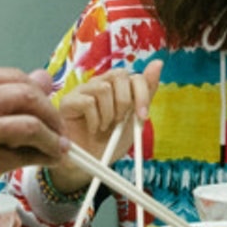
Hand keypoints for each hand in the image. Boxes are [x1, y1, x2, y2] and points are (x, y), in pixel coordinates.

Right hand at [0, 67, 67, 213]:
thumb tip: (44, 79)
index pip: (13, 76)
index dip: (39, 91)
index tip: (48, 105)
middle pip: (27, 96)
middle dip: (51, 113)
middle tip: (58, 129)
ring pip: (31, 124)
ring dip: (53, 138)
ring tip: (58, 148)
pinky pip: (25, 154)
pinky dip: (44, 157)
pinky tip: (48, 160)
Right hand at [49, 61, 163, 192]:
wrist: (92, 163)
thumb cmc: (111, 141)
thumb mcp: (134, 120)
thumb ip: (145, 94)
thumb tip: (158, 63)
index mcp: (119, 87)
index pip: (135, 76)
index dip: (142, 95)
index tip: (143, 117)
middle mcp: (101, 83)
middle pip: (119, 74)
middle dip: (125, 102)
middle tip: (120, 121)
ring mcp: (84, 90)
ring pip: (104, 88)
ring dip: (108, 113)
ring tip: (104, 127)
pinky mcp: (69, 101)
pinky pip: (87, 102)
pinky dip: (95, 120)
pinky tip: (93, 129)